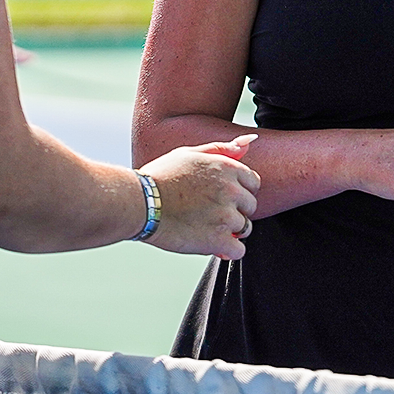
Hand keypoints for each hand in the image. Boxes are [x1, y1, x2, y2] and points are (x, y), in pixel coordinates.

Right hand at [139, 134, 260, 258]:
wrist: (139, 203)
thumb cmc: (159, 177)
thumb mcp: (189, 154)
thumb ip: (221, 149)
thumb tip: (248, 142)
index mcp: (227, 169)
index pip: (253, 183)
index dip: (239, 192)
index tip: (222, 198)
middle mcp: (231, 190)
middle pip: (250, 206)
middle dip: (235, 211)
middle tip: (210, 213)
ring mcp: (226, 215)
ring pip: (246, 228)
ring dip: (230, 231)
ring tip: (206, 228)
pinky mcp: (218, 240)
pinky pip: (238, 250)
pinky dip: (227, 251)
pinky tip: (213, 246)